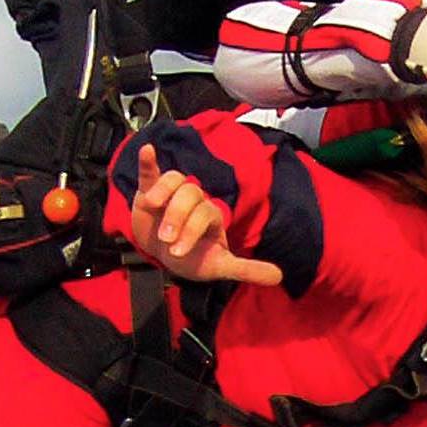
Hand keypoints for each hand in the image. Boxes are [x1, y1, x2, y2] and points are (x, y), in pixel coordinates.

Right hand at [130, 144, 282, 285]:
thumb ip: (245, 270)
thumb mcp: (218, 266)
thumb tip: (279, 277)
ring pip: (174, 180)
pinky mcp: (150, 190)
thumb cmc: (192, 258)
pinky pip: (152, 172)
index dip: (192, 230)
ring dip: (163, 191)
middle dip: (177, 216)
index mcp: (211, 216)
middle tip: (165, 239)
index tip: (177, 253)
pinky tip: (147, 150)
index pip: (205, 213)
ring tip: (151, 205)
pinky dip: (149, 161)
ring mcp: (172, 194)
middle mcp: (194, 200)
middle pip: (190, 195)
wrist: (163, 256)